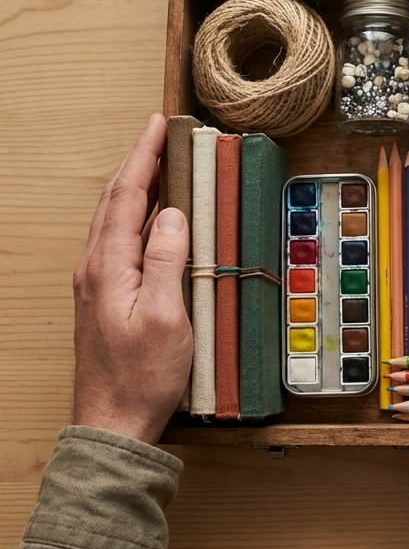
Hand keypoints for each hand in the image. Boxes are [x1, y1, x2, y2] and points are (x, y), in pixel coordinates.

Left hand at [72, 113, 192, 443]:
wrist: (112, 423)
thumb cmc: (142, 376)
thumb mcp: (165, 317)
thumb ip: (166, 260)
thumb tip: (175, 214)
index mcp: (108, 266)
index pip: (126, 196)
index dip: (143, 156)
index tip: (157, 125)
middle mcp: (94, 268)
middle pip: (114, 200)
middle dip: (137, 162)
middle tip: (161, 135)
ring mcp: (95, 282)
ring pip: (113, 218)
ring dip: (135, 186)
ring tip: (160, 164)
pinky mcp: (103, 296)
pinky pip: (118, 239)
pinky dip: (136, 213)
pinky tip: (154, 216)